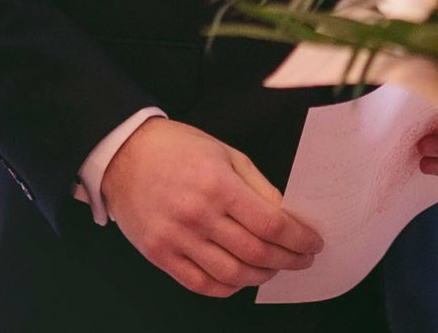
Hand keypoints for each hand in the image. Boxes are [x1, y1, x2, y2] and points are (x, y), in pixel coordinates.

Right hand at [100, 117, 322, 297]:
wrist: (125, 155)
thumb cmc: (178, 149)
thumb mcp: (228, 154)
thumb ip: (259, 187)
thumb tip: (288, 215)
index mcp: (219, 185)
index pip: (271, 224)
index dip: (298, 238)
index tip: (313, 243)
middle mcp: (198, 215)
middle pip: (256, 252)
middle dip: (288, 260)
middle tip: (302, 259)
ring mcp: (176, 238)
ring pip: (231, 274)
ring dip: (261, 277)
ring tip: (275, 269)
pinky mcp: (159, 254)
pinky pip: (199, 284)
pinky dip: (227, 288)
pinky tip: (241, 280)